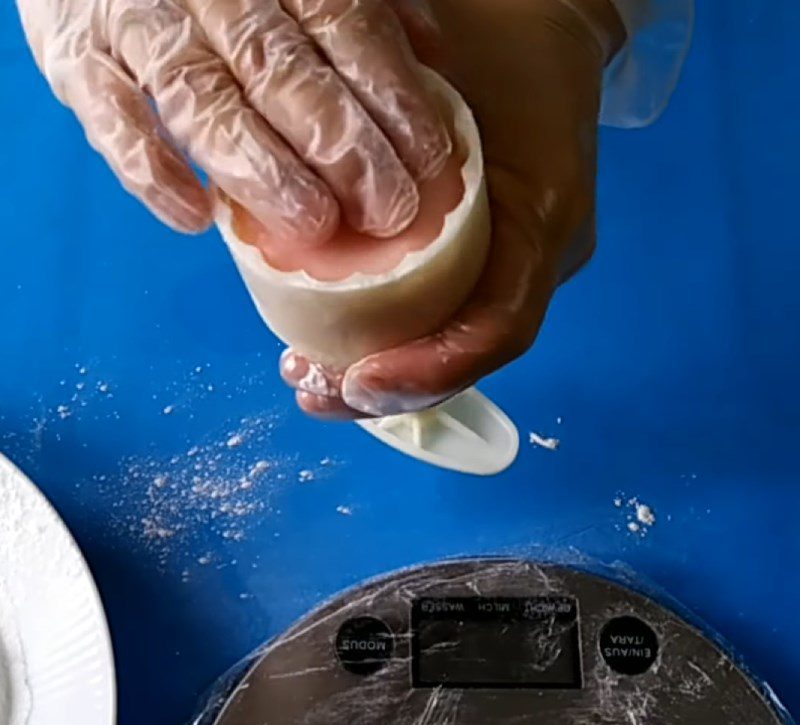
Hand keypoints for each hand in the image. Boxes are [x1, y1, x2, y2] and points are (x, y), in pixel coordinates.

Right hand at [16, 0, 450, 239]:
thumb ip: (361, 4)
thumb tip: (430, 53)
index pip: (344, 25)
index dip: (391, 97)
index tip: (428, 165)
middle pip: (282, 71)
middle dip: (341, 147)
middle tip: (385, 211)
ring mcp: (136, 18)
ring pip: (204, 102)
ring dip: (262, 171)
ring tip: (312, 227)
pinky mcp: (73, 55)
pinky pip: (109, 117)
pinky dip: (149, 170)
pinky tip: (193, 218)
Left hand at [281, 0, 625, 418]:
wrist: (541, 21)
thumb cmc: (495, 27)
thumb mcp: (439, 58)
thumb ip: (388, 124)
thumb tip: (293, 180)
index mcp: (541, 213)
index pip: (499, 326)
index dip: (429, 371)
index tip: (355, 381)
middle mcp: (540, 255)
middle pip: (472, 354)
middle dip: (393, 391)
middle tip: (314, 390)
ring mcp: (523, 263)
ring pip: (458, 345)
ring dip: (388, 379)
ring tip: (313, 380)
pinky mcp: (499, 258)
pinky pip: (451, 315)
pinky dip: (397, 343)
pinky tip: (340, 347)